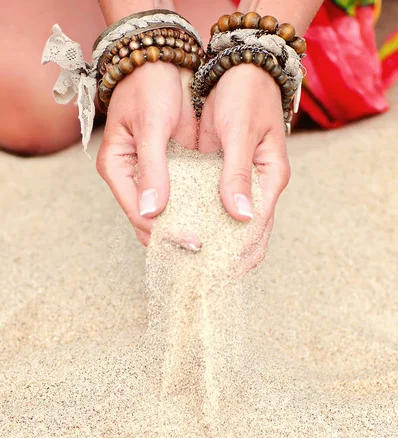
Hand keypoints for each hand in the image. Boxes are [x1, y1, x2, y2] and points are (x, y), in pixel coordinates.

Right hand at [96, 62, 200, 249]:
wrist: (165, 58)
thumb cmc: (151, 85)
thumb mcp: (153, 125)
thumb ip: (153, 169)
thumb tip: (151, 213)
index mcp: (117, 169)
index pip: (139, 215)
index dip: (165, 233)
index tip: (194, 243)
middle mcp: (132, 178)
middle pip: (151, 221)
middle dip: (174, 238)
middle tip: (205, 252)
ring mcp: (152, 176)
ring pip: (167, 214)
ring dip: (187, 227)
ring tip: (212, 245)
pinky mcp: (171, 170)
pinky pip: (183, 197)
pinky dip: (197, 210)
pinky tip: (217, 220)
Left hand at [199, 63, 290, 271]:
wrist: (239, 68)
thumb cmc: (244, 95)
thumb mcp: (239, 133)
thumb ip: (236, 175)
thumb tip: (240, 217)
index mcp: (269, 179)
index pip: (258, 229)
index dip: (238, 254)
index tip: (216, 273)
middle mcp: (258, 188)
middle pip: (248, 236)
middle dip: (227, 259)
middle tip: (200, 278)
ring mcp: (242, 185)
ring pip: (231, 227)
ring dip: (214, 246)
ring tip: (190, 265)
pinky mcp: (225, 179)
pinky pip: (215, 208)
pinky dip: (202, 224)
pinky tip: (184, 235)